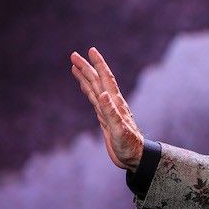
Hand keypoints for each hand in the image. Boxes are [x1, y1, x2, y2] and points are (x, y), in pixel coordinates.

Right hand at [70, 47, 144, 169]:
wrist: (135, 157)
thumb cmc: (130, 146)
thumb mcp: (120, 130)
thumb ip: (112, 114)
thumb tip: (103, 95)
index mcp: (116, 104)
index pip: (106, 79)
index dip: (99, 64)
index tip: (91, 51)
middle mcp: (112, 103)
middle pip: (97, 81)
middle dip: (86, 67)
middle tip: (74, 55)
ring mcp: (107, 109)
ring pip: (93, 88)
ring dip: (85, 76)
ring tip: (75, 65)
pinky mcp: (104, 117)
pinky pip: (93, 99)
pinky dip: (87, 90)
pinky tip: (84, 86)